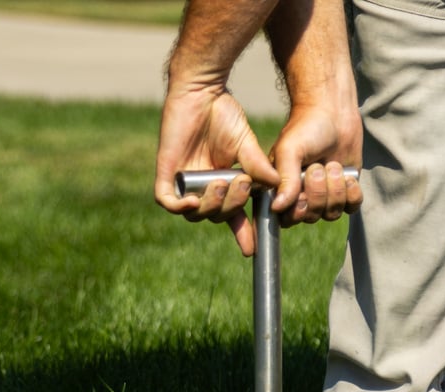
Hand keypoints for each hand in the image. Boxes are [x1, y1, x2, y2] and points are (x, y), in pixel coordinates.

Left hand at [154, 83, 279, 256]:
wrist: (201, 90)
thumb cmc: (223, 114)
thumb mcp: (246, 145)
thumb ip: (259, 168)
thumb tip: (278, 187)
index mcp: (223, 185)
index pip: (233, 217)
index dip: (242, 234)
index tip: (252, 249)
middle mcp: (203, 188)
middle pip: (215, 216)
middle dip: (232, 206)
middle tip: (242, 183)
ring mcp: (184, 182)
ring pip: (195, 214)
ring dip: (211, 205)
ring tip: (222, 181)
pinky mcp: (166, 172)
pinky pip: (168, 202)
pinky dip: (180, 206)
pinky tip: (192, 201)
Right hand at [267, 102, 363, 225]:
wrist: (333, 113)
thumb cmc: (306, 129)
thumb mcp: (289, 151)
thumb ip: (285, 179)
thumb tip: (277, 208)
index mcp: (280, 191)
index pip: (286, 219)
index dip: (296, 210)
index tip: (302, 190)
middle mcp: (300, 198)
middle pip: (311, 217)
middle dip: (318, 192)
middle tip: (317, 167)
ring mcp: (324, 197)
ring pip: (331, 213)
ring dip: (335, 188)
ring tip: (333, 164)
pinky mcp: (345, 193)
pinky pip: (351, 208)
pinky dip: (352, 193)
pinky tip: (348, 176)